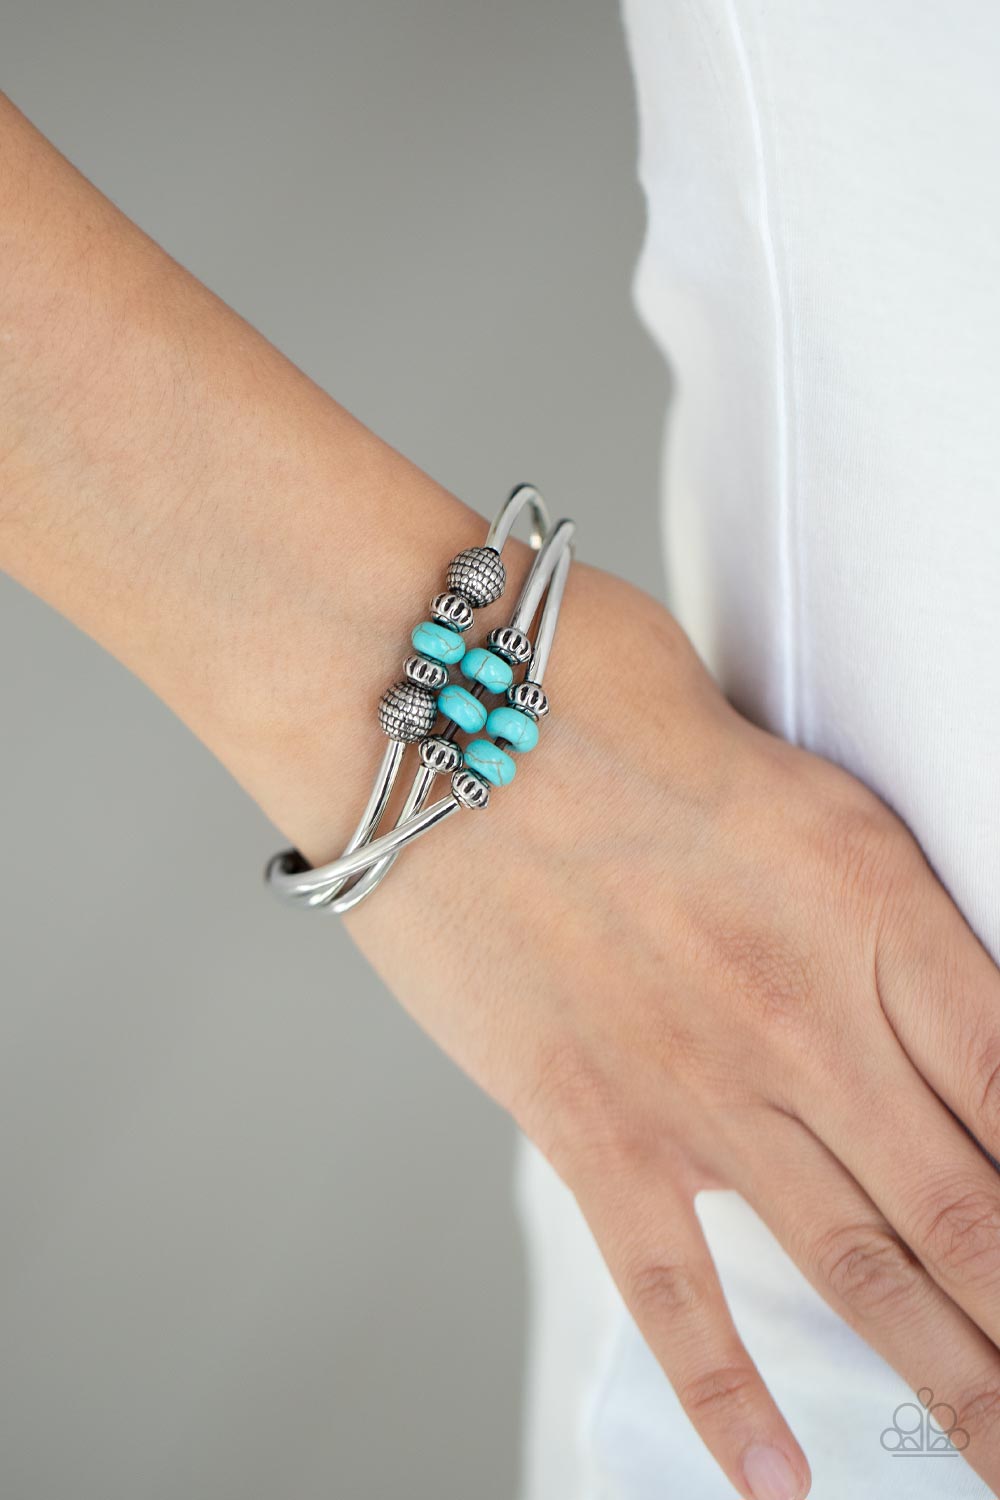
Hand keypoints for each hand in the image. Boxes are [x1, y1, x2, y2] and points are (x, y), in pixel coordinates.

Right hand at [342, 562, 999, 1499]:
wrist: (430, 709)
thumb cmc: (595, 699)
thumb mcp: (788, 771)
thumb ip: (867, 891)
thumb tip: (914, 979)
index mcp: (876, 901)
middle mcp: (808, 1010)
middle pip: (975, 1209)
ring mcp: (701, 1079)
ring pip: (863, 1264)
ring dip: (955, 1376)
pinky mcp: (590, 1118)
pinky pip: (674, 1283)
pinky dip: (727, 1390)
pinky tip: (778, 1473)